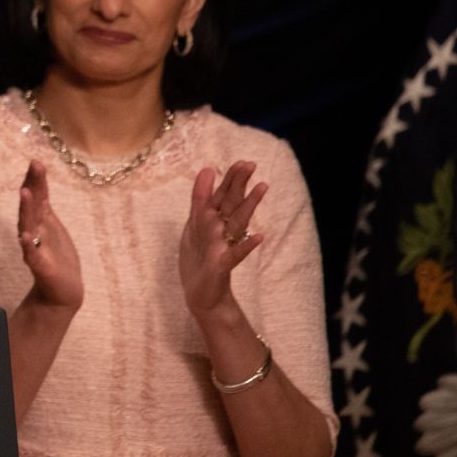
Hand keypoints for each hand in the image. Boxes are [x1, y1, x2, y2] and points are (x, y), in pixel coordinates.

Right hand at [18, 160, 82, 310]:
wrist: (63, 291)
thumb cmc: (58, 258)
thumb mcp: (53, 227)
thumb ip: (43, 207)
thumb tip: (36, 183)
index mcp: (40, 222)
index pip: (37, 197)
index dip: (36, 180)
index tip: (36, 161)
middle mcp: (34, 231)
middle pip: (31, 205)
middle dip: (33, 185)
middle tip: (35, 165)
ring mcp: (35, 248)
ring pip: (28, 225)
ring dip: (26, 210)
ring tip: (25, 193)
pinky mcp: (39, 267)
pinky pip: (31, 255)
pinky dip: (27, 246)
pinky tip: (24, 236)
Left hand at [180, 162, 267, 319]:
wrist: (201, 294)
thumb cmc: (200, 258)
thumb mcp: (194, 224)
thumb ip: (201, 198)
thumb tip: (208, 169)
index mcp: (214, 221)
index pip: (223, 196)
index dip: (231, 179)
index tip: (243, 162)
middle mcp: (222, 232)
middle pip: (231, 205)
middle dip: (239, 184)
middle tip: (251, 165)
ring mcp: (224, 248)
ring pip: (237, 223)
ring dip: (249, 206)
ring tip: (262, 188)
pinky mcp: (222, 266)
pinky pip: (235, 254)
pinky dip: (246, 246)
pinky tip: (259, 236)